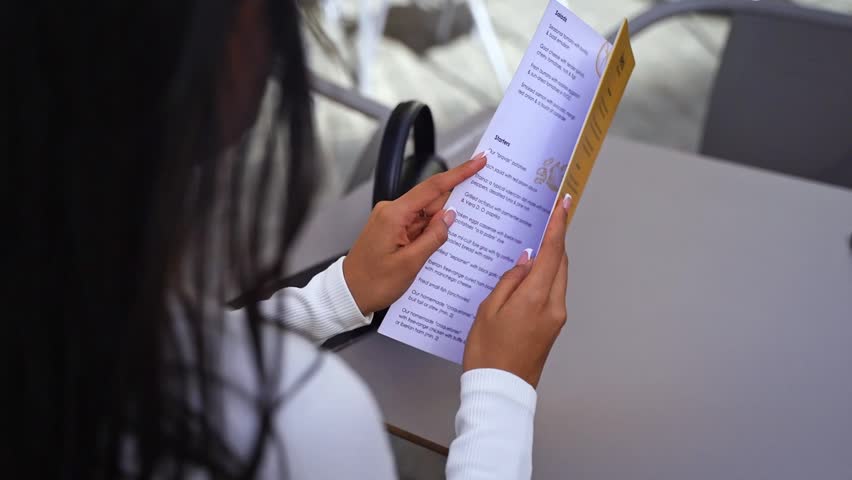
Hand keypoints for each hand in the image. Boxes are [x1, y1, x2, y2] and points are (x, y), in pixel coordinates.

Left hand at [343, 153, 486, 314]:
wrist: (348, 294)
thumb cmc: (372, 283)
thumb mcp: (409, 264)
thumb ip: (433, 238)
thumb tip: (450, 216)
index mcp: (394, 215)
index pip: (433, 188)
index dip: (459, 174)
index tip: (478, 161)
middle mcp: (391, 211)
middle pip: (432, 201)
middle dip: (455, 205)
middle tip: (479, 207)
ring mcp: (391, 220)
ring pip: (426, 215)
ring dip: (442, 224)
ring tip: (456, 238)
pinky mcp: (392, 229)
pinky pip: (418, 225)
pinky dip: (430, 232)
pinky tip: (440, 244)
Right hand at [463, 194, 570, 387]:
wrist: (500, 390)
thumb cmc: (487, 352)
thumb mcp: (488, 310)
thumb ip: (509, 280)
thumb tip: (526, 260)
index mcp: (535, 297)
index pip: (552, 252)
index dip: (558, 226)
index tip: (564, 205)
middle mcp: (553, 305)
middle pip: (560, 263)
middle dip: (556, 239)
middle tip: (550, 217)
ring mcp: (556, 318)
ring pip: (558, 278)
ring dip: (551, 259)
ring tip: (537, 242)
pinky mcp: (553, 327)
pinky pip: (552, 292)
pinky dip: (546, 277)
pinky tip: (531, 273)